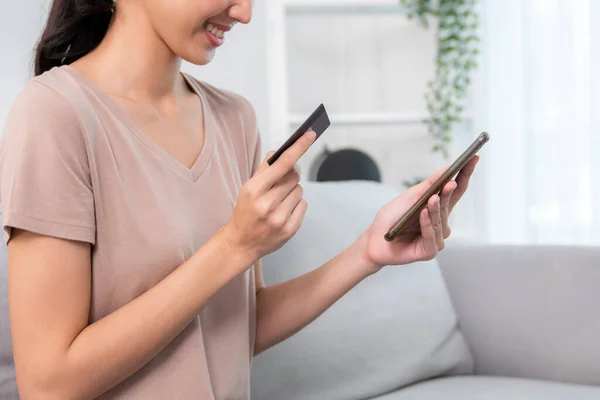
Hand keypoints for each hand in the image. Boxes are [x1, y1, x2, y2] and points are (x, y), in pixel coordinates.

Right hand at [223, 131, 315, 260]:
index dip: (298, 147)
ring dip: (292, 192)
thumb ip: (265, 169)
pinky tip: (283, 212)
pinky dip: (296, 205)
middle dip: (290, 177)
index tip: (311, 134)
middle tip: (280, 184)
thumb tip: (282, 151)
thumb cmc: (246, 211)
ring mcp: (279, 218)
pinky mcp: (290, 229)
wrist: (241, 243)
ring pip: (300, 190)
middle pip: (295, 176)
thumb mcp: (248, 188)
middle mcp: (267, 204)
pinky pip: (303, 204)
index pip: (283, 163)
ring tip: (278, 202)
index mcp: (254, 190)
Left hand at [361, 156, 479, 270]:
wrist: (374, 239)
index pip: (456, 191)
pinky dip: (427, 225)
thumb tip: (446, 169)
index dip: (465, 175)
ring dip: (435, 210)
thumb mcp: (409, 197)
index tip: (473, 159)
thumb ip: (428, 186)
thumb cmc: (391, 218)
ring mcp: (436, 238)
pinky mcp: (429, 251)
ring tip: (432, 199)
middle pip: (449, 205)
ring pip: (441, 221)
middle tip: (451, 181)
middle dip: (450, 193)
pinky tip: (423, 214)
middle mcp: (440, 223)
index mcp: (437, 208)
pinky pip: (432, 236)